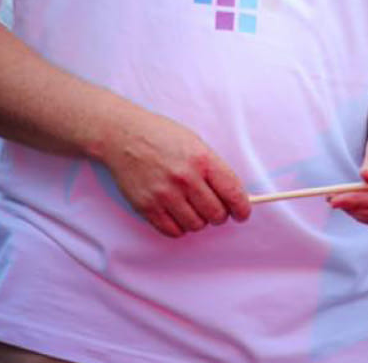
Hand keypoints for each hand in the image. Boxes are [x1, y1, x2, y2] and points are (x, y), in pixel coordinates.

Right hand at [100, 106, 250, 237]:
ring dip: (199, 220)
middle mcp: (186, 178)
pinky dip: (179, 226)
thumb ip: (214, 168)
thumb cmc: (162, 137)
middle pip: (216, 214)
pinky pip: (173, 231)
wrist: (125, 136)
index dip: (242, 207)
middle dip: (220, 214)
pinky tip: (177, 213)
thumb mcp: (196, 143)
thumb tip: (232, 194)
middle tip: (215, 208)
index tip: (243, 214)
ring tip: (192, 207)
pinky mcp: (147, 207)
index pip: (232, 192)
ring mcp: (165, 195)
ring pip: (196, 225)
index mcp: (202, 159)